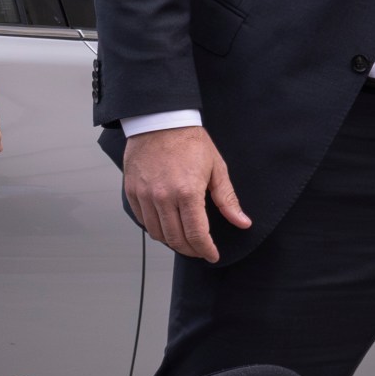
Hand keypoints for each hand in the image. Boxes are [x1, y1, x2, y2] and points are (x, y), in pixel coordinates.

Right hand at [121, 125, 249, 262]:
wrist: (160, 120)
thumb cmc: (189, 141)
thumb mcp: (216, 168)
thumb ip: (227, 199)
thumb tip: (242, 222)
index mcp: (187, 192)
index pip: (197, 235)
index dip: (205, 250)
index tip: (211, 255)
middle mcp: (163, 197)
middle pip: (176, 239)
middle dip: (190, 250)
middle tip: (199, 250)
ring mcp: (145, 196)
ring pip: (157, 233)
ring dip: (172, 242)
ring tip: (183, 240)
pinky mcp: (132, 192)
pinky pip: (142, 220)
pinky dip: (154, 228)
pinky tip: (165, 225)